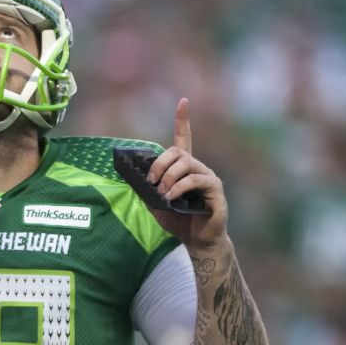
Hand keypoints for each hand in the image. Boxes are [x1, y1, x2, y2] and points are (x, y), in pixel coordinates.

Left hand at [146, 98, 228, 249]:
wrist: (197, 242)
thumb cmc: (179, 221)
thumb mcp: (155, 204)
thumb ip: (145, 189)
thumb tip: (130, 176)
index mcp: (184, 168)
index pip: (184, 138)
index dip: (183, 120)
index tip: (183, 102)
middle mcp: (198, 168)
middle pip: (177, 152)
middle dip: (159, 164)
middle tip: (151, 182)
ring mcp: (208, 177)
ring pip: (185, 164)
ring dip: (168, 177)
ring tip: (162, 193)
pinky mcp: (215, 189)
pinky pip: (195, 180)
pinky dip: (179, 187)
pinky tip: (171, 197)